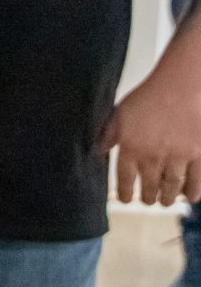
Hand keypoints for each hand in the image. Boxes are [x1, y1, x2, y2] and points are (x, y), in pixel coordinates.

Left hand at [103, 73, 200, 205]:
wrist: (181, 85)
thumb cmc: (150, 96)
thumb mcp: (120, 114)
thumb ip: (108, 135)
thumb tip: (96, 152)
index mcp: (130, 147)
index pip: (124, 180)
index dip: (125, 194)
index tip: (127, 199)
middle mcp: (152, 156)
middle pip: (150, 188)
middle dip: (148, 197)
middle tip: (149, 200)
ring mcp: (178, 157)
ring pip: (172, 188)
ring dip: (168, 198)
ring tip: (165, 201)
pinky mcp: (199, 154)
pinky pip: (196, 181)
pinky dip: (192, 192)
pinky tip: (189, 196)